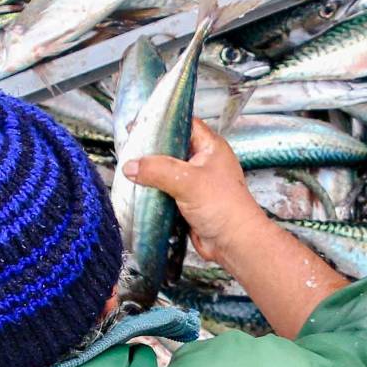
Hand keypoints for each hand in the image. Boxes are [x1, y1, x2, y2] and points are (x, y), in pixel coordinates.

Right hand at [123, 122, 263, 262]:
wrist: (234, 243)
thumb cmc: (226, 208)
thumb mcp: (188, 181)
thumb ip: (157, 170)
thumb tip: (132, 166)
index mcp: (210, 147)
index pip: (184, 124)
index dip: (163, 123)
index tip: (140, 125)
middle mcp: (203, 162)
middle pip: (172, 148)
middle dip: (152, 151)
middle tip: (132, 150)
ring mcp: (196, 183)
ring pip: (168, 172)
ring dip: (152, 174)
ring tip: (132, 171)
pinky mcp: (189, 201)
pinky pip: (167, 191)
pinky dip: (155, 192)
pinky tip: (141, 192)